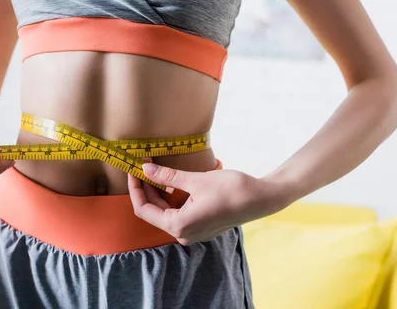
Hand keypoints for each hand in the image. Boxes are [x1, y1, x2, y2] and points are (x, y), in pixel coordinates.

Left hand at [127, 162, 286, 244]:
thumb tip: (145, 169)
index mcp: (179, 226)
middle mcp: (183, 233)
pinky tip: (171, 181)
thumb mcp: (196, 180)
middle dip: (147, 187)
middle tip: (145, 164)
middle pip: (154, 211)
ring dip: (159, 191)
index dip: (135, 188)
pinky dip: (171, 197)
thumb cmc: (231, 189)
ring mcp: (193, 231)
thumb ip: (167, 176)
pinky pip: (178, 212)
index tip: (134, 169)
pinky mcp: (201, 225)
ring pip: (166, 211)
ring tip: (155, 168)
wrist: (261, 199)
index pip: (143, 210)